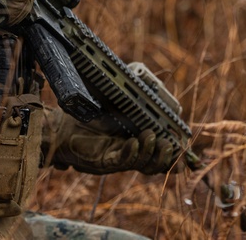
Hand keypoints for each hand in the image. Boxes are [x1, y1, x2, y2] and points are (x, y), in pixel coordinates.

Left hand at [43, 108, 182, 175]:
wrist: (61, 125)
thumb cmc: (86, 115)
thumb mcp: (112, 104)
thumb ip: (129, 97)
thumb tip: (145, 80)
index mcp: (135, 143)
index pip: (159, 153)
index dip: (174, 154)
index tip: (184, 144)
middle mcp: (128, 154)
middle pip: (155, 164)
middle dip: (167, 156)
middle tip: (172, 143)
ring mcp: (117, 159)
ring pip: (142, 165)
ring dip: (151, 153)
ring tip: (154, 137)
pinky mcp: (104, 161)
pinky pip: (122, 161)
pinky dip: (132, 152)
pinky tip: (135, 142)